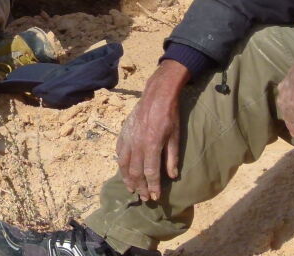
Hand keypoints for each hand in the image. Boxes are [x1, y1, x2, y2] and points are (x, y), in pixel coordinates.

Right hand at [116, 60, 188, 201]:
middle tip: (144, 198)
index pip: (150, 172)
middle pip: (136, 171)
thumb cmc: (170, 115)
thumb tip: (172, 176)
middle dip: (140, 187)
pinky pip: (119, 151)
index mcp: (151, 145)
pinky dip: (120, 163)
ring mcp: (128, 138)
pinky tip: (123, 170)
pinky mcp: (123, 132)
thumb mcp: (175, 137)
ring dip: (127, 179)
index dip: (152, 187)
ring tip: (131, 189)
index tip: (155, 197)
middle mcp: (137, 144)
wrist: (157, 95)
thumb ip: (172, 158)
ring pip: (124, 164)